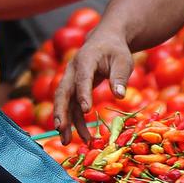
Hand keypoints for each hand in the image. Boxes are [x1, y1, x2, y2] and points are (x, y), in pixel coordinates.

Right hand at [53, 27, 131, 143]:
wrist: (105, 41)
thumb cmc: (116, 51)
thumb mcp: (123, 60)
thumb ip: (120, 77)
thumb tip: (120, 95)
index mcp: (85, 60)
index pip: (82, 78)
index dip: (83, 93)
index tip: (86, 109)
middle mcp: (73, 70)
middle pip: (63, 92)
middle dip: (61, 112)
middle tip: (61, 129)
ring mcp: (71, 80)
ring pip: (64, 103)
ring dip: (65, 122)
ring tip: (66, 141)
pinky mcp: (74, 89)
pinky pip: (72, 107)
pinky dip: (75, 122)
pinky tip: (82, 136)